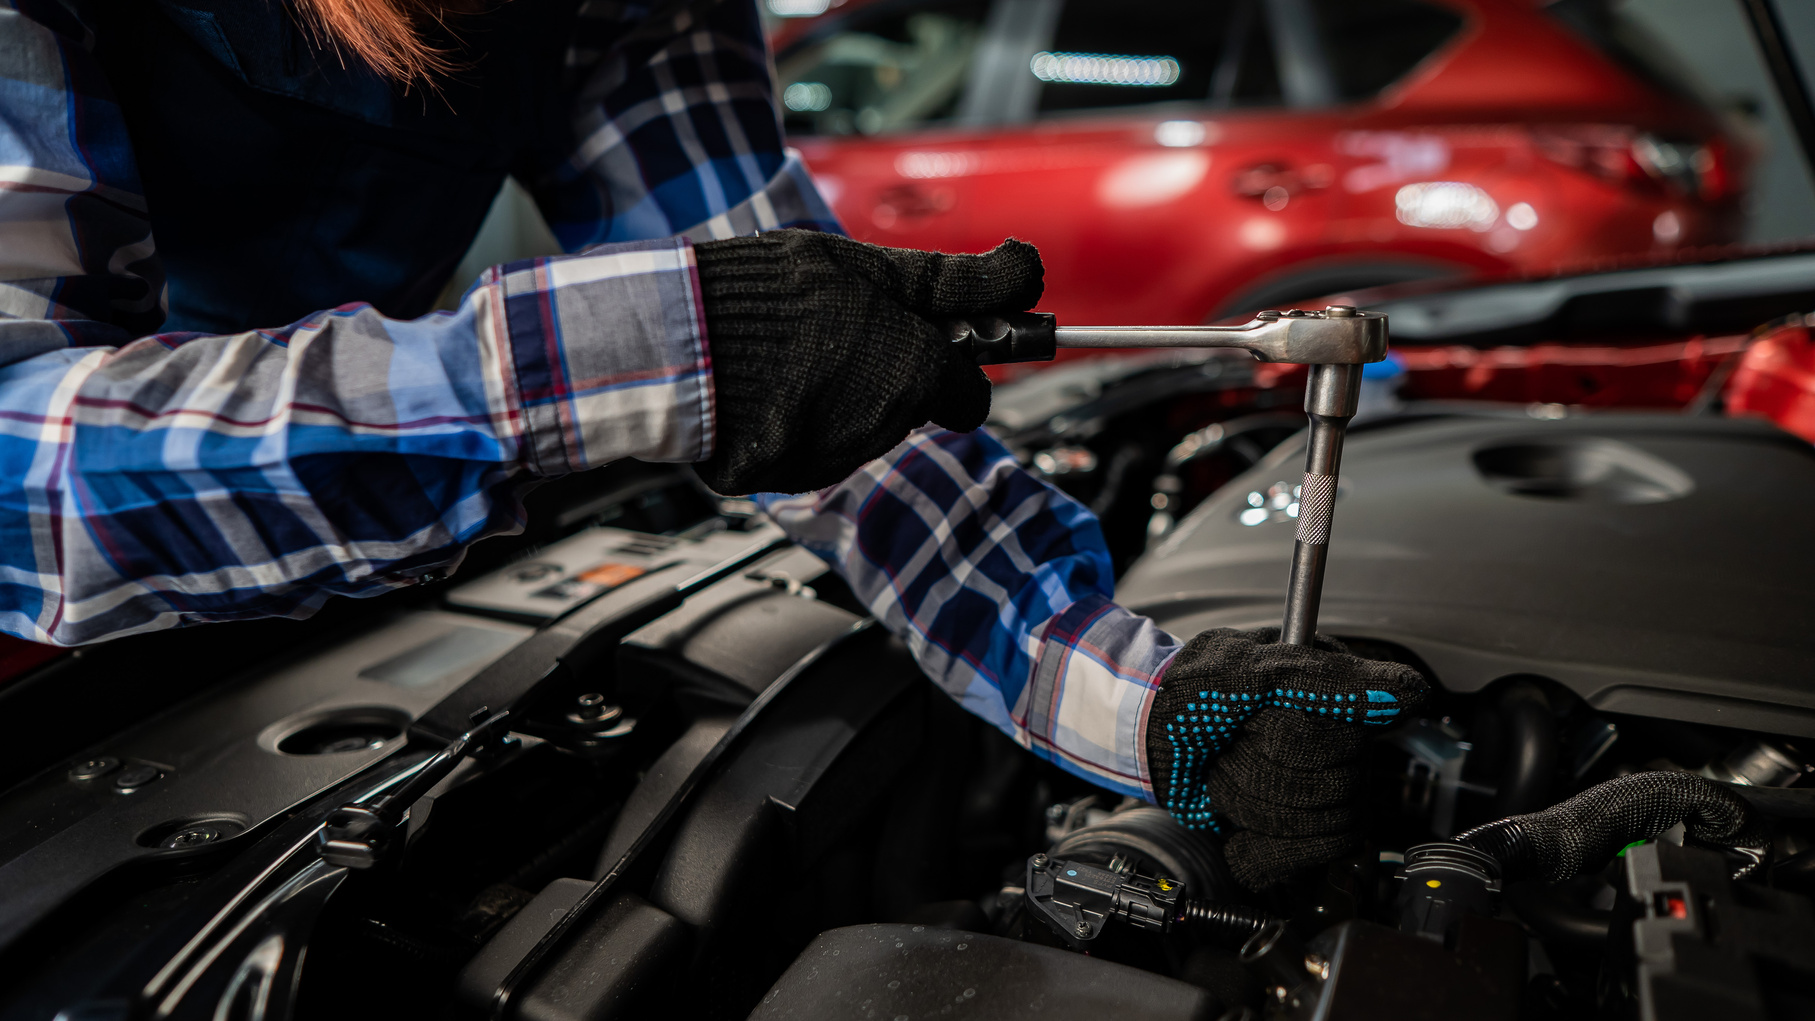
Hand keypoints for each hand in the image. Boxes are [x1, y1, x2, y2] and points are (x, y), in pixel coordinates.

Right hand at [692, 229, 1041, 494]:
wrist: (679, 337)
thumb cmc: (774, 292)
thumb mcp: (872, 267)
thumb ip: (955, 282)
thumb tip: (1027, 274)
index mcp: (916, 374)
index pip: (970, 396)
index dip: (953, 366)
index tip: (931, 343)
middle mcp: (884, 428)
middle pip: (913, 410)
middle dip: (890, 376)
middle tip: (840, 333)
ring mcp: (834, 459)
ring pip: (864, 431)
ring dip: (844, 397)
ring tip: (792, 355)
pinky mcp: (786, 478)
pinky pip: (812, 451)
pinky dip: (798, 423)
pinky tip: (768, 387)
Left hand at [1145, 627, 1427, 888]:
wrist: (1148, 742)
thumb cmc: (1188, 695)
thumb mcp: (1242, 670)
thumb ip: (1323, 679)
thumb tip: (1406, 694)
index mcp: (1335, 687)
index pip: (1353, 733)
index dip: (1297, 737)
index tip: (1255, 719)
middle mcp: (1343, 736)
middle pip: (1336, 784)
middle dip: (1262, 769)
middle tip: (1231, 743)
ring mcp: (1329, 784)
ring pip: (1322, 822)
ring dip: (1252, 802)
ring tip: (1227, 773)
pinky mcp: (1310, 828)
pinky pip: (1314, 855)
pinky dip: (1263, 848)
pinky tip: (1237, 827)